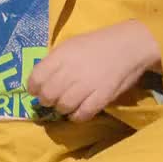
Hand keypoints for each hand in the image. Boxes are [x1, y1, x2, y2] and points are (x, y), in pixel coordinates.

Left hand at [26, 20, 161, 121]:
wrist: (128, 45)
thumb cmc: (97, 44)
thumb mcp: (70, 46)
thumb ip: (55, 62)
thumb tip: (39, 80)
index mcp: (61, 56)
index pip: (36, 79)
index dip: (33, 88)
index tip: (37, 91)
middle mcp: (71, 71)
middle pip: (48, 96)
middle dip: (47, 101)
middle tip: (53, 100)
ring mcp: (87, 85)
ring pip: (63, 107)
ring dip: (62, 109)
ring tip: (68, 105)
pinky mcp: (102, 97)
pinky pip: (82, 114)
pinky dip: (77, 116)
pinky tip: (79, 111)